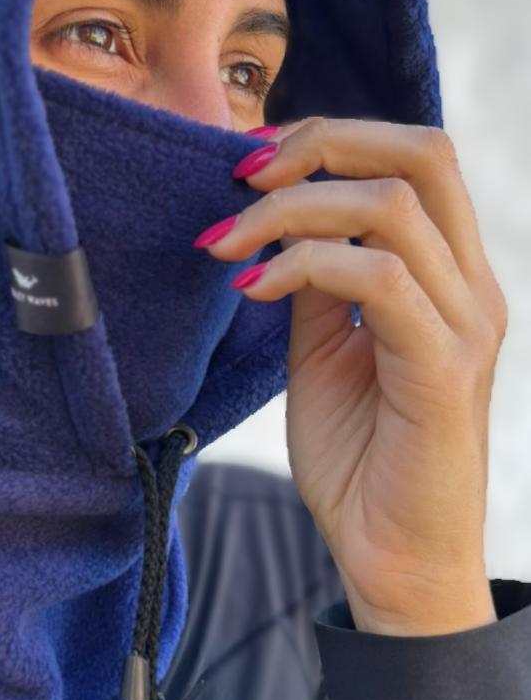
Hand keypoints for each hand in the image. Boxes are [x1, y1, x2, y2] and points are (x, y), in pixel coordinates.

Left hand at [193, 117, 507, 635]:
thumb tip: (279, 222)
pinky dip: (303, 267)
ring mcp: (465, 324)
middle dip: (321, 143)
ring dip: (291, 210)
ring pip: (393, 206)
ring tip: (228, 244)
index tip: (249, 164)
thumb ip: (317, 286)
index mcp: (450, 276)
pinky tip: (253, 289)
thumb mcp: (326, 354)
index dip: (329, 139)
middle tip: (241, 177)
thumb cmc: (361, 463)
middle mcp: (471, 288)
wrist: (393, 560)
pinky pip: (378, 278)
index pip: (413, 158)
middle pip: (422, 152)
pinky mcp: (444, 369)